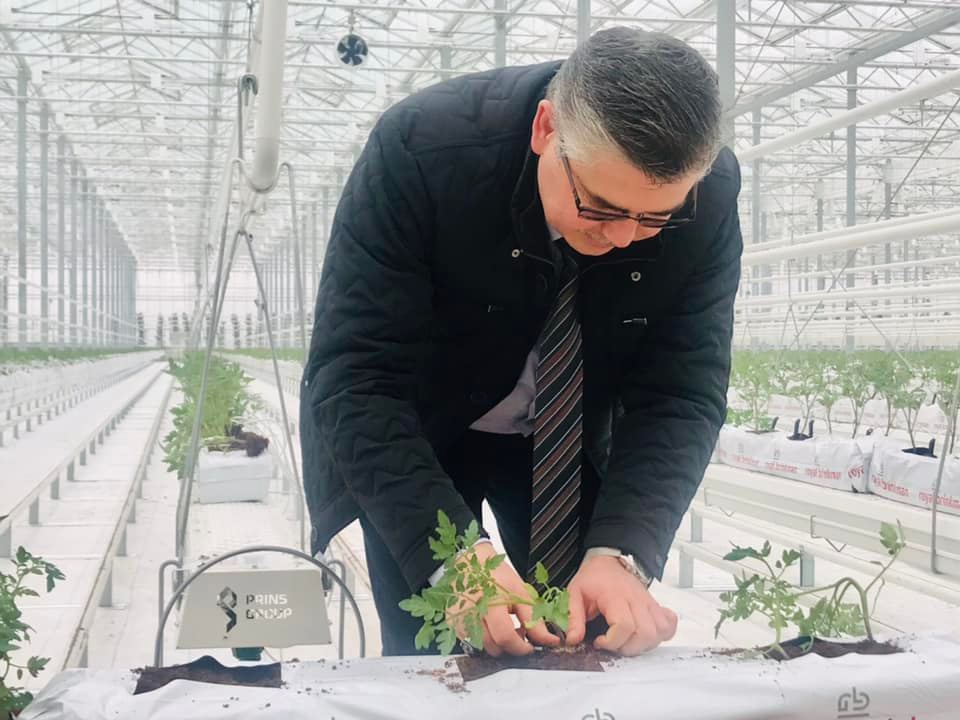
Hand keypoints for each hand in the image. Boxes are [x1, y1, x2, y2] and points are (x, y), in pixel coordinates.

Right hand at [446, 542, 562, 656]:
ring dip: (497, 644)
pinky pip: (472, 642)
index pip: (506, 637)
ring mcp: (460, 618)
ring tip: (504, 628)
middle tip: (518, 634)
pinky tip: (489, 626)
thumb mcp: (521, 592)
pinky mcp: (452, 622)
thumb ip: (534, 619)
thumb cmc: (496, 575)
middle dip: (510, 647)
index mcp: (492, 600)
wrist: (470, 562)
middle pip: (494, 646)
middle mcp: (473, 611)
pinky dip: (484, 639)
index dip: (521, 648)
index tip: (530, 647)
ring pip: (483, 647)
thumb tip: (550, 641)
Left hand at [565, 555, 677, 655]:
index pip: (624, 625)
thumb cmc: (593, 579)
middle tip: (613, 644)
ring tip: (627, 641)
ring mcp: (648, 603)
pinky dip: (662, 634)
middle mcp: (636, 599)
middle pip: (645, 633)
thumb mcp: (574, 594)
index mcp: (615, 596)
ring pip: (659, 631)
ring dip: (644, 644)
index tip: (599, 642)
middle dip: (628, 648)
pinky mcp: (655, 606)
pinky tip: (645, 636)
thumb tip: (573, 639)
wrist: (607, 563)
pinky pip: (669, 624)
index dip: (613, 641)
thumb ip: (573, 617)